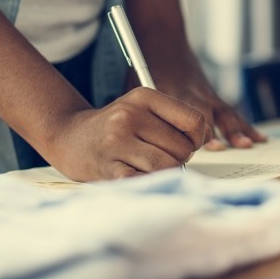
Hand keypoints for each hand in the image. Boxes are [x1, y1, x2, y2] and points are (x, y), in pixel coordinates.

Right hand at [44, 87, 210, 180]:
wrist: (70, 137)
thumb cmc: (117, 126)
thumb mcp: (144, 109)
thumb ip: (177, 119)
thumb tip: (209, 136)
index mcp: (144, 96)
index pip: (194, 121)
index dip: (198, 138)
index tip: (186, 143)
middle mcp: (130, 116)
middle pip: (183, 148)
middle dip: (179, 158)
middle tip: (160, 155)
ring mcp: (117, 142)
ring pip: (168, 166)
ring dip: (165, 172)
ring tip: (149, 165)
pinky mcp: (108, 168)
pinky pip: (145, 180)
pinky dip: (147, 182)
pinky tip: (136, 174)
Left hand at [137, 54, 266, 150]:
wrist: (163, 43)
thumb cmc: (146, 69)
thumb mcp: (136, 88)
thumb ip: (142, 114)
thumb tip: (143, 145)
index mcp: (171, 93)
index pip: (184, 113)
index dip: (194, 130)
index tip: (201, 144)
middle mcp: (192, 94)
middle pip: (205, 112)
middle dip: (213, 132)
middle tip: (223, 148)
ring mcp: (205, 94)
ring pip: (224, 112)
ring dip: (236, 129)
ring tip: (247, 144)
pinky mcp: (213, 96)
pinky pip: (231, 112)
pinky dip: (245, 126)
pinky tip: (258, 139)